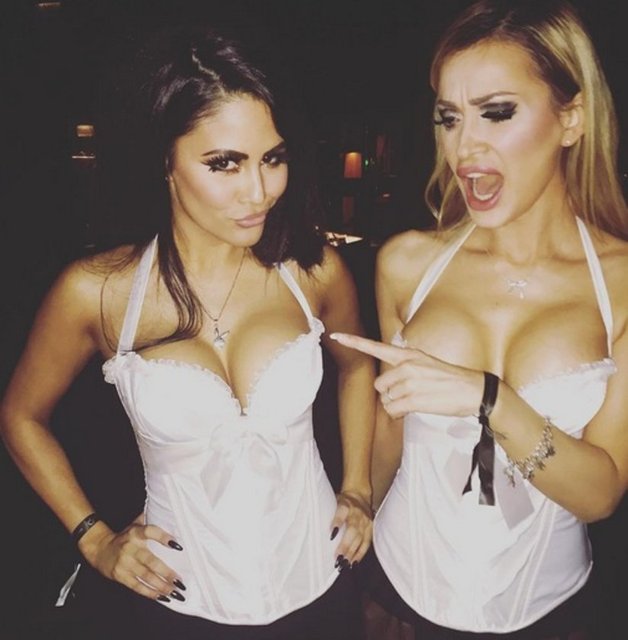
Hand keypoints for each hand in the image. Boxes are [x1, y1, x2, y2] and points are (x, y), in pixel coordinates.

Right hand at [78, 515, 185, 601]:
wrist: (99, 549)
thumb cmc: (124, 536)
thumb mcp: (134, 524)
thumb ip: (149, 518)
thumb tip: (168, 508)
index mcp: (135, 533)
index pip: (150, 532)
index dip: (163, 538)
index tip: (177, 545)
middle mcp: (130, 547)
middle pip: (150, 561)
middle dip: (166, 572)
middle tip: (179, 579)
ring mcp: (124, 563)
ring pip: (145, 576)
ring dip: (161, 585)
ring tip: (174, 590)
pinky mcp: (120, 575)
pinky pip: (136, 586)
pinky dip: (150, 592)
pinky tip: (161, 596)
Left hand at [330, 333, 481, 418]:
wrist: (473, 390)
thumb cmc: (449, 380)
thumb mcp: (426, 364)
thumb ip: (404, 369)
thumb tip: (386, 386)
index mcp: (408, 355)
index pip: (375, 347)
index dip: (353, 342)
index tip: (336, 335)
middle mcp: (406, 366)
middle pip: (379, 385)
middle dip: (389, 394)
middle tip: (409, 395)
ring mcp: (410, 382)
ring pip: (386, 399)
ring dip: (397, 405)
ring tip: (417, 400)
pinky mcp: (414, 398)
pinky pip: (393, 410)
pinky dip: (400, 414)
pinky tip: (414, 409)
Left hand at [330, 490, 372, 569]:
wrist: (359, 496)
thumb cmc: (342, 501)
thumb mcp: (333, 500)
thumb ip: (327, 510)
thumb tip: (310, 523)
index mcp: (346, 504)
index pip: (342, 511)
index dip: (337, 522)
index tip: (332, 534)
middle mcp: (357, 513)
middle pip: (352, 529)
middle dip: (345, 544)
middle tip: (338, 557)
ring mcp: (365, 521)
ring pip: (359, 538)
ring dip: (351, 552)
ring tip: (344, 563)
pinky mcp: (370, 529)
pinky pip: (366, 543)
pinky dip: (360, 554)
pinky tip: (353, 563)